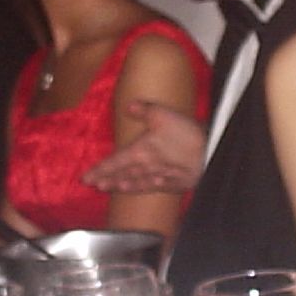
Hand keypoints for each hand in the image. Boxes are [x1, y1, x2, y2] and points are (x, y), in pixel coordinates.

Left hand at [82, 100, 205, 192]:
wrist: (211, 154)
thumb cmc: (185, 132)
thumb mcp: (162, 113)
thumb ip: (143, 109)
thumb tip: (127, 106)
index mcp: (139, 152)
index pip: (114, 163)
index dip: (99, 170)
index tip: (85, 178)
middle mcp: (146, 167)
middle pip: (122, 175)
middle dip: (106, 180)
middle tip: (93, 185)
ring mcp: (160, 177)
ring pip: (135, 183)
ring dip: (120, 186)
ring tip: (108, 188)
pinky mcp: (174, 183)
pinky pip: (152, 187)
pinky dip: (140, 189)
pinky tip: (135, 190)